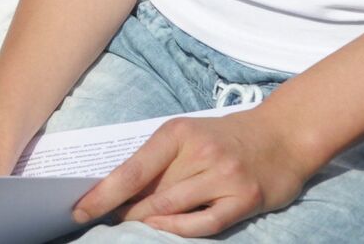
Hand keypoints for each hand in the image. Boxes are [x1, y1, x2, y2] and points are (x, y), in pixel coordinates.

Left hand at [71, 106, 314, 236]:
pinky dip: (178, 230)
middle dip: (124, 211)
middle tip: (105, 220)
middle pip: (150, 194)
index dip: (103, 194)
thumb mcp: (188, 136)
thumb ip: (160, 162)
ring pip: (172, 209)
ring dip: (147, 221)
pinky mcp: (245, 199)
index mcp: (177, 133)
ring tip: (133, 224)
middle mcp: (200, 153)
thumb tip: (120, 191)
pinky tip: (163, 230)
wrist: (283, 133)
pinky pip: (204, 224)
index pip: (132, 170)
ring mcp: (224, 177)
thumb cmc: (225, 136)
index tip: (79, 209)